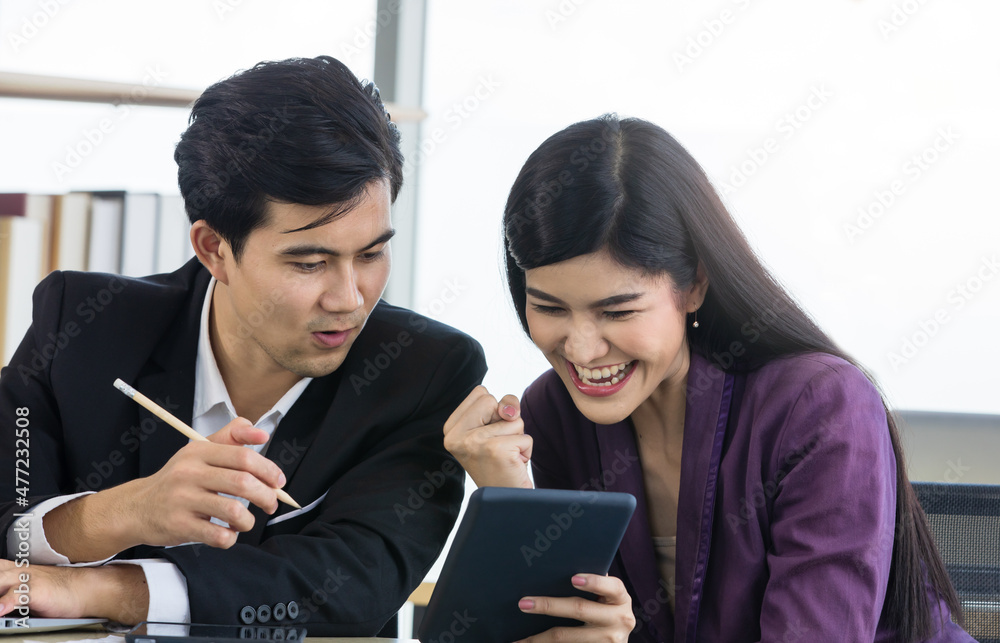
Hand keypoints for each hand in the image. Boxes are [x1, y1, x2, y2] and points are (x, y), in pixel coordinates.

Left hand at [0, 561, 147, 623]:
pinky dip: (5, 602)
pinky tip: (1, 609)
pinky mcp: (37, 591)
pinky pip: (16, 595)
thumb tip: (4, 605)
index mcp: (12, 569)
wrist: (88, 589)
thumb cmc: (60, 591)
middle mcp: (16, 572)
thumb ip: (10, 594)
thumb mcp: (28, 588)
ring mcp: (25, 580)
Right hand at [121, 417, 285, 547]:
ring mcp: (183, 500)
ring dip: (249, 521)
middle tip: (271, 504)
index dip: (268, 470)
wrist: (137, 507)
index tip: (278, 482)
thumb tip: (262, 435)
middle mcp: (189, 473)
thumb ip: (231, 437)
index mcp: (199, 452)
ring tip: (246, 521)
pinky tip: (228, 533)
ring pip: (234, 512)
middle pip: (243, 483)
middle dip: (266, 496)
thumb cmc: (178, 479)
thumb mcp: (199, 450)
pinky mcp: (179, 526)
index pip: (243, 457)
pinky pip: (219, 535)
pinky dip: (231, 537)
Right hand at [443, 386, 532, 488]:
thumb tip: (509, 409)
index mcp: (450, 428)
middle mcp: (456, 436)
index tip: (488, 436)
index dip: (493, 412)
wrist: (505, 501)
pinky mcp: (495, 451)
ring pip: (513, 419)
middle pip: (494, 400)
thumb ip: (502, 406)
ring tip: (505, 457)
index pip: (481, 393)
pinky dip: (526, 450)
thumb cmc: (500, 462)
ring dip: (517, 438)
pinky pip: (525, 436)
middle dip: (506, 422)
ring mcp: (474, 443)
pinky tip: (512, 465)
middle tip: (498, 447)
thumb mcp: (496, 427)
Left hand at [516, 574, 635, 642]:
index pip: (611, 587)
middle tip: (523, 603)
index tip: (573, 579)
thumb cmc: (606, 608)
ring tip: (517, 638)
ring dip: (538, 638)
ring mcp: (608, 641)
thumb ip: (593, 583)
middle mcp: (619, 620)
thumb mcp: (607, 596)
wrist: (617, 639)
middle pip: (579, 609)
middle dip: (548, 605)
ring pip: (566, 636)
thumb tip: (560, 564)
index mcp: (620, 599)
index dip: (594, 582)